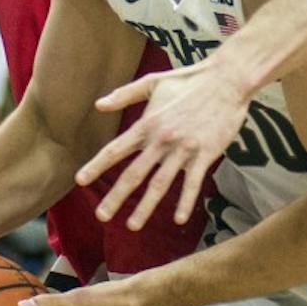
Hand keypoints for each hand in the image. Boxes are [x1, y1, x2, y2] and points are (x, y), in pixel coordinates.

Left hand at [78, 53, 251, 230]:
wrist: (227, 80)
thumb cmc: (190, 80)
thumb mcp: (154, 81)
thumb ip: (125, 94)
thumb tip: (98, 104)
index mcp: (147, 123)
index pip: (116, 148)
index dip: (96, 165)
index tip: (80, 180)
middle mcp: (161, 139)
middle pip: (134, 173)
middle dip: (116, 197)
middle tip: (101, 216)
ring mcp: (183, 148)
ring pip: (160, 183)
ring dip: (145, 207)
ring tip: (132, 225)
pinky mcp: (205, 154)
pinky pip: (193, 183)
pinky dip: (185, 202)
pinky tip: (178, 219)